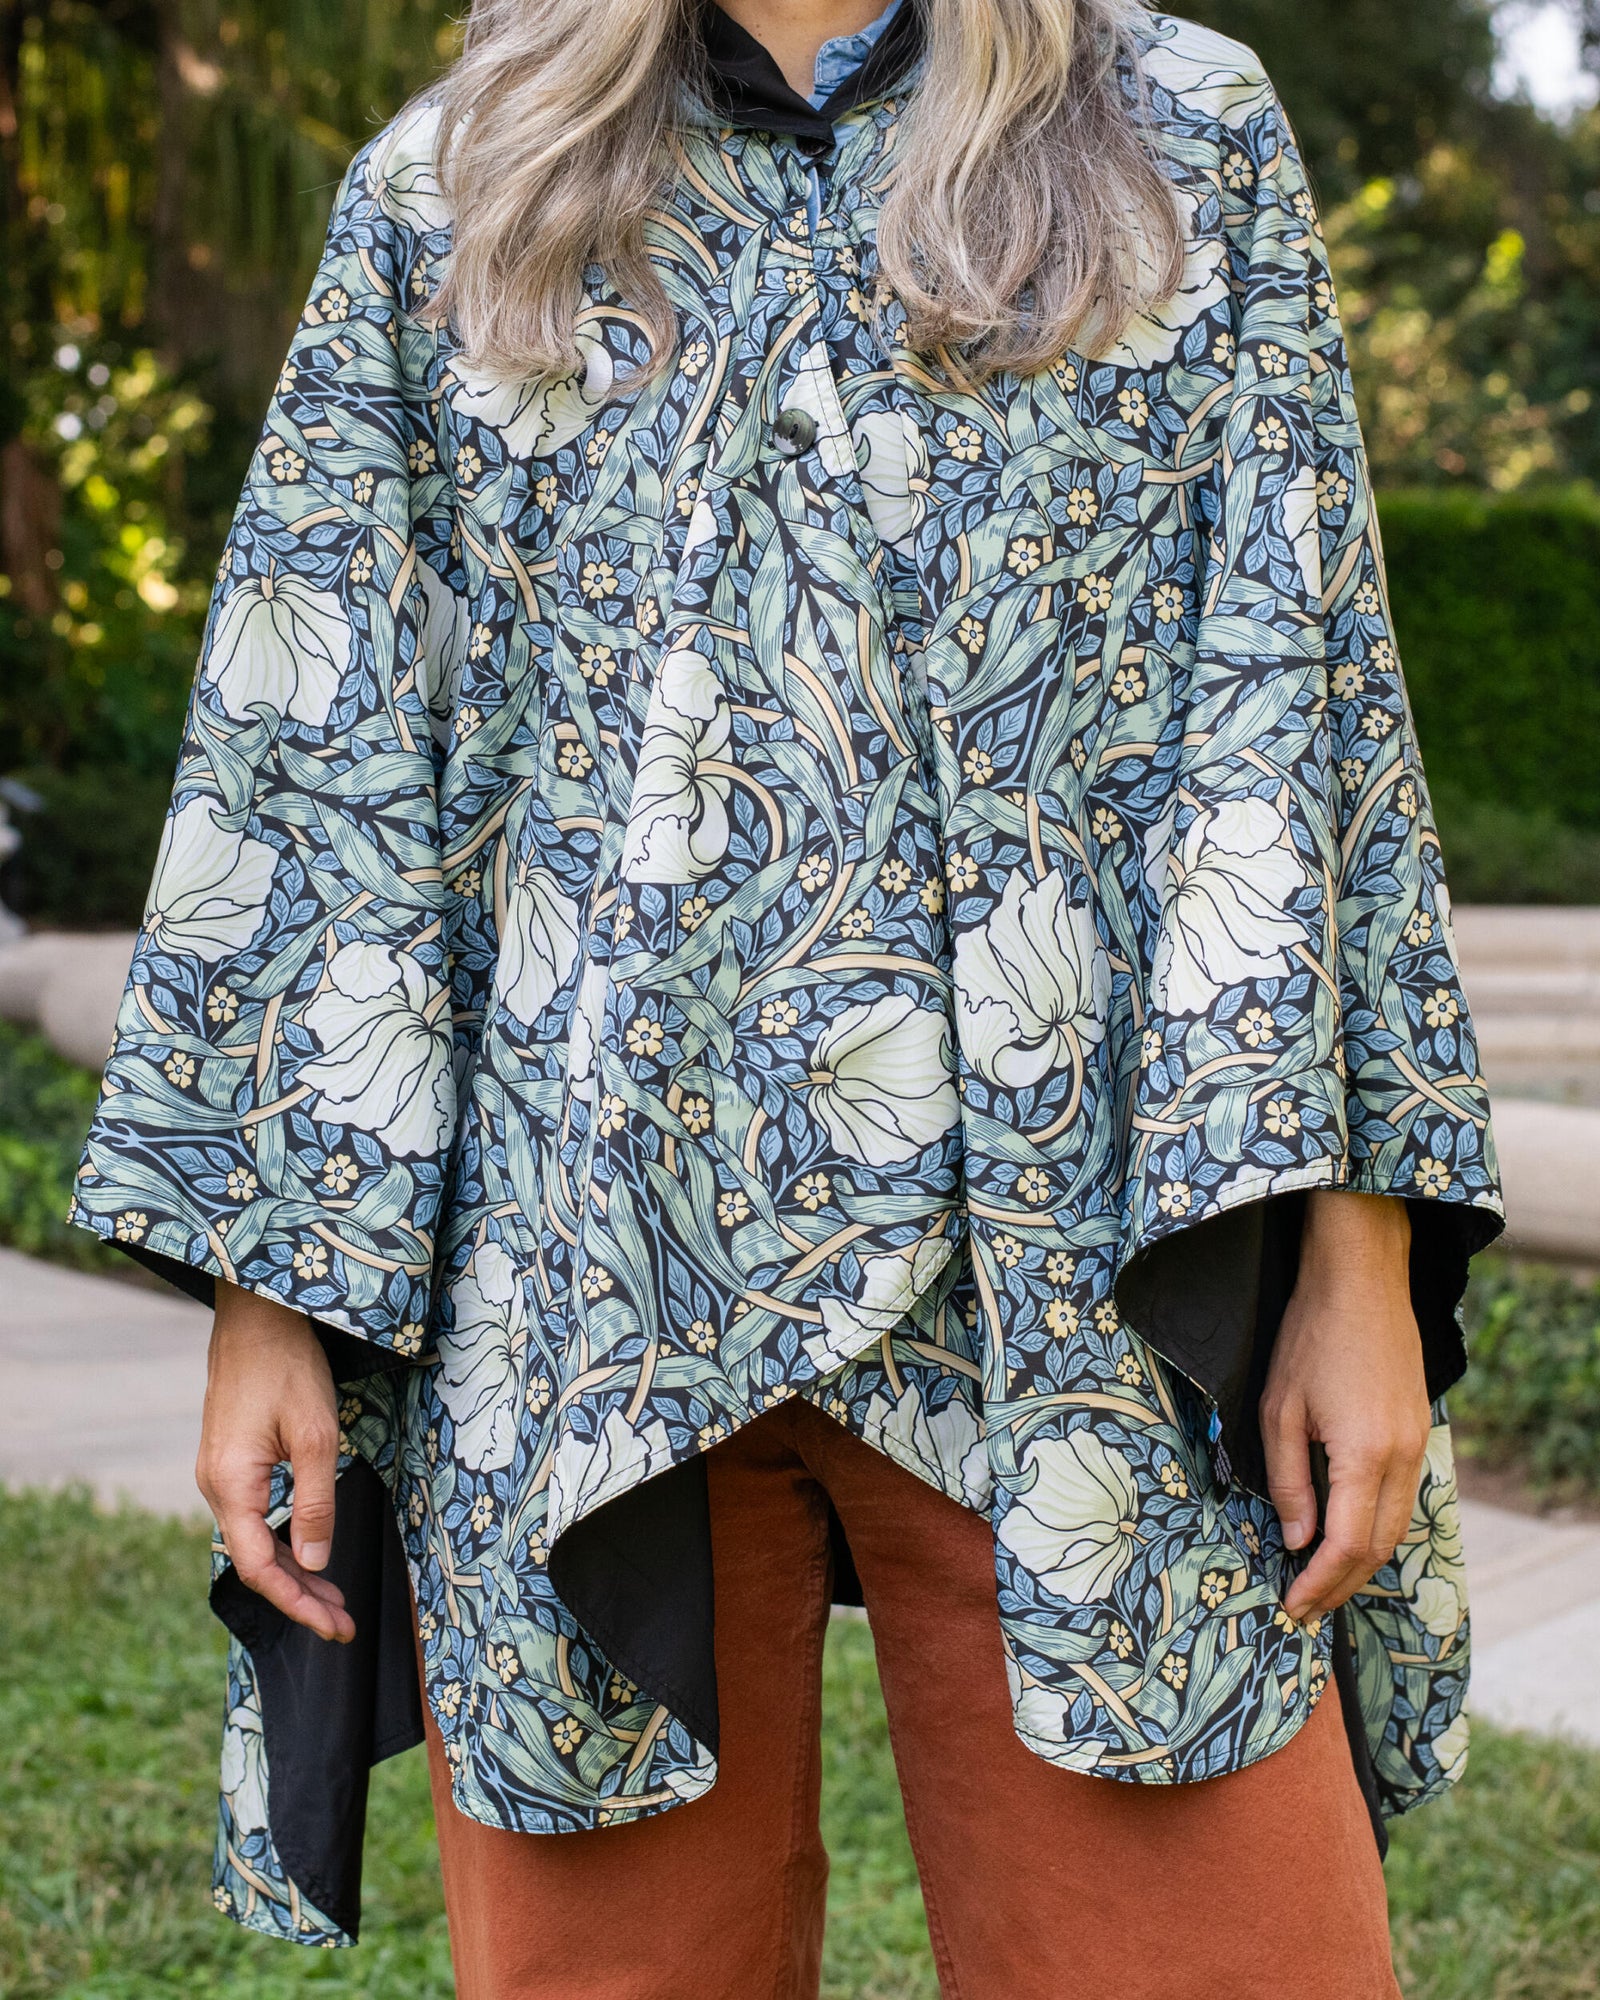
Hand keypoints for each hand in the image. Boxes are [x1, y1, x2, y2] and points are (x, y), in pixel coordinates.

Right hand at [195, 1278, 354, 1642]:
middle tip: (343, 1622)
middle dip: (300, 1596)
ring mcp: (219, 1473)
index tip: (334, 1627)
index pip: (259, 1567)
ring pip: (254, 1541)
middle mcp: (215, 1486)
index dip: (297, 1603)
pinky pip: (253, 1517)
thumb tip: (314, 1562)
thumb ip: (315, 1502)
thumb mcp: (317, 1436)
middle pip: (255, 1561)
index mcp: (230, 1484)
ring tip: (334, 1598)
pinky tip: (307, 1552)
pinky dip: (282, 1541)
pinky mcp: (230, 1460)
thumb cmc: (288, 1367)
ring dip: (294, 1571)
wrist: (257, 1315)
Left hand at [1260, 1190, 1430, 1624]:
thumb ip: (1288, 1479)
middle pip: (1377, 1547)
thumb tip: (1295, 1540)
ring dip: (1360, 1561)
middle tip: (1305, 1608)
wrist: (1361, 1280)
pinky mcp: (1418, 1430)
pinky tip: (1345, 1533)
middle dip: (1341, 1585)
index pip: (1344, 1545)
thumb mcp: (1279, 1409)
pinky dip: (1375, 1528)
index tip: (1291, 1607)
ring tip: (1321, 1583)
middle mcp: (1401, 1458)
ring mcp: (1417, 1443)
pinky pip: (1401, 1497)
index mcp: (1364, 1455)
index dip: (1318, 1583)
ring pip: (1395, 1526)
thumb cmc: (1310, 1337)